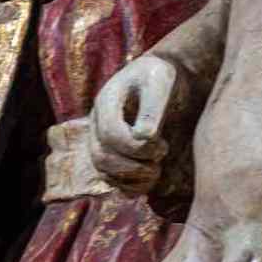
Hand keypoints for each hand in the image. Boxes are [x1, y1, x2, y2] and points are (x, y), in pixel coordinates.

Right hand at [89, 54, 184, 193]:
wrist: (163, 78)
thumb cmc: (162, 76)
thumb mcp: (160, 82)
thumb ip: (152, 109)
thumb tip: (144, 138)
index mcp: (106, 102)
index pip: (109, 134)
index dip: (135, 147)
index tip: (162, 144)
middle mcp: (98, 123)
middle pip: (101, 157)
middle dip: (133, 166)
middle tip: (159, 160)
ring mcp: (103, 140)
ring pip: (104, 172)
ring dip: (132, 178)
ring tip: (157, 169)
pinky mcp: (114, 153)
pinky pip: (114, 180)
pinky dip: (131, 186)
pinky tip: (152, 177)